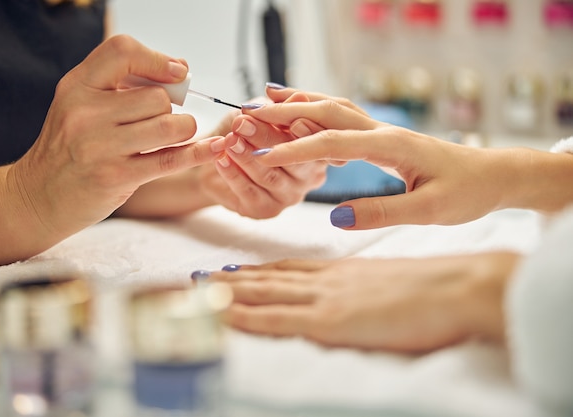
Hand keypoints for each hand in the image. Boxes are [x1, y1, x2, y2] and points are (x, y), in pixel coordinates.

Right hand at [9, 35, 218, 239]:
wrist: (38, 195)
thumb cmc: (68, 147)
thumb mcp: (79, 105)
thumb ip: (120, 84)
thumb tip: (179, 67)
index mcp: (77, 87)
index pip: (122, 52)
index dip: (158, 60)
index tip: (178, 73)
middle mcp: (85, 113)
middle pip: (156, 96)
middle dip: (172, 108)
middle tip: (164, 120)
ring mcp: (100, 146)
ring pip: (168, 126)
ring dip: (182, 130)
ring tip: (173, 136)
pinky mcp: (116, 177)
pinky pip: (170, 160)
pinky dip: (197, 153)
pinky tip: (212, 149)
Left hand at [193, 89, 326, 218]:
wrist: (214, 161)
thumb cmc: (244, 134)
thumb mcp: (260, 115)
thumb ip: (279, 110)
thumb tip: (300, 97)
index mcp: (315, 151)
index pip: (313, 139)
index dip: (298, 126)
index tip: (280, 112)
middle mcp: (308, 177)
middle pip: (291, 159)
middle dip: (264, 138)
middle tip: (243, 123)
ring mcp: (289, 196)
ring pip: (270, 176)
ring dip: (247, 157)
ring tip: (229, 140)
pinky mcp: (267, 210)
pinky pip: (250, 192)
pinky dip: (234, 175)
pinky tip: (221, 160)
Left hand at [209, 252, 518, 352]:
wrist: (459, 287)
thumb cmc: (437, 286)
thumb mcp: (393, 282)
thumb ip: (367, 288)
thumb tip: (357, 298)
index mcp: (343, 271)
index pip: (289, 269)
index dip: (258, 270)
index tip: (233, 270)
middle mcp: (327, 280)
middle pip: (268, 278)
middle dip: (231, 279)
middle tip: (198, 277)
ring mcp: (326, 299)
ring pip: (264, 293)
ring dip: (227, 293)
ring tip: (197, 290)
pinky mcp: (330, 320)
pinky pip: (276, 319)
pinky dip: (245, 317)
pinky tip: (223, 316)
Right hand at [241, 94, 521, 228]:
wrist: (493, 176)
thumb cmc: (466, 192)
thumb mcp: (429, 210)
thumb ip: (382, 212)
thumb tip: (336, 216)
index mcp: (389, 146)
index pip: (330, 142)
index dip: (293, 150)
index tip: (261, 157)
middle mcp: (382, 131)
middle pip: (326, 112)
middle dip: (285, 113)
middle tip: (249, 114)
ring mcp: (382, 132)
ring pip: (334, 109)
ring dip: (299, 103)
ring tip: (267, 100)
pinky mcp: (384, 139)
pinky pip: (344, 119)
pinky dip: (317, 112)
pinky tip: (305, 117)